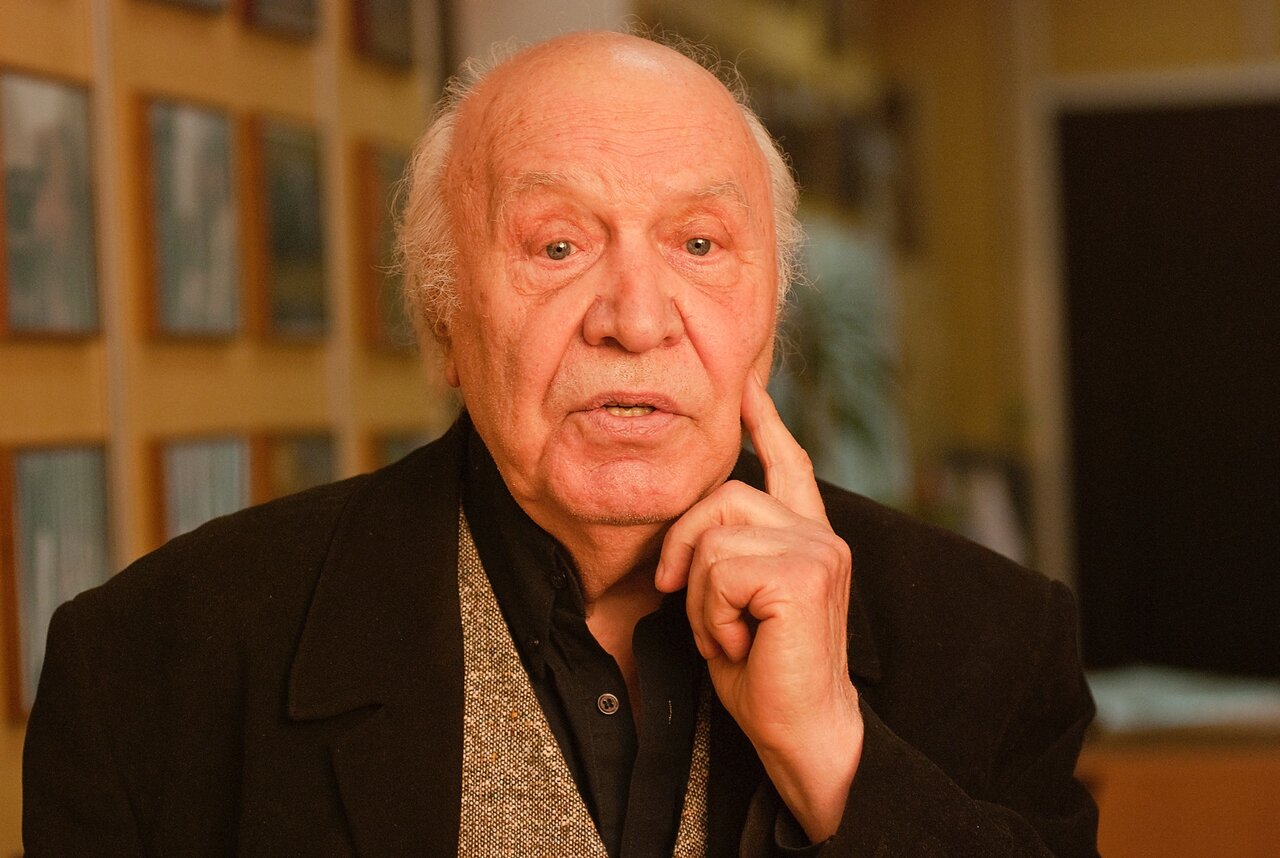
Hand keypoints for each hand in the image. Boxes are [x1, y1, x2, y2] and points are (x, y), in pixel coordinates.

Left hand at [655, 371, 861, 841]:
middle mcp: (818, 535)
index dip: (767, 425)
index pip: (789, 466)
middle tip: (684, 602)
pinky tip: (743, 644)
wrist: (801, 734)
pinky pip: (721, 569)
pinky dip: (714, 615)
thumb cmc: (765, 678)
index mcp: (806, 539)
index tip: (749, 388)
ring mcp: (816, 549)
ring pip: (715, 537)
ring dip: (703, 598)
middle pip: (722, 496)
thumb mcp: (736, 605)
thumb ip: (729, 557)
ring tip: (731, 636)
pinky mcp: (804, 572)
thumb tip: (693, 526)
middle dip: (685, 547)